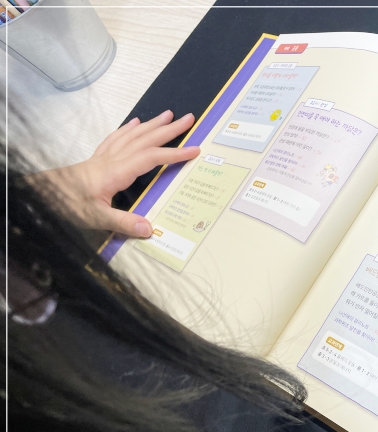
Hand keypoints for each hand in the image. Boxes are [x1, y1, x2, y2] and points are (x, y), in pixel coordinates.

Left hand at [35, 110, 199, 236]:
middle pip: (145, 140)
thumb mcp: (95, 218)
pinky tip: (134, 123)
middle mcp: (112, 160)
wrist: (41, 193)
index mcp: (116, 172)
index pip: (151, 158)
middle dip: (169, 129)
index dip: (174, 154)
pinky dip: (128, 129)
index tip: (194, 150)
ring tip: (167, 115)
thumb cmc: (66, 203)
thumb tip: (150, 228)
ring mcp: (104, 157)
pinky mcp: (96, 160)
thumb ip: (123, 222)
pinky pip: (116, 138)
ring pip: (132, 135)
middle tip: (188, 119)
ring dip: (152, 125)